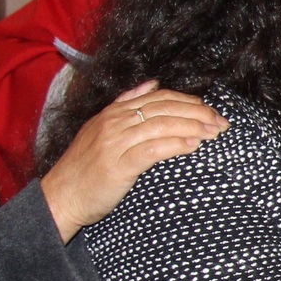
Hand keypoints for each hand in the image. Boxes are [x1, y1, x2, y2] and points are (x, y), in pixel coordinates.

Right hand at [41, 81, 227, 240]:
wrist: (59, 197)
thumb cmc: (84, 169)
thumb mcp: (101, 129)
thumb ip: (125, 104)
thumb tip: (152, 84)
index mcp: (114, 112)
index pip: (159, 98)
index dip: (189, 102)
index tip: (211, 111)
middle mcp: (115, 122)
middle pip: (165, 108)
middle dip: (198, 113)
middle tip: (222, 123)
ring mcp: (115, 142)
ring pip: (162, 125)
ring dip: (193, 127)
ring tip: (214, 133)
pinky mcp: (117, 165)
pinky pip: (152, 150)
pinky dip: (176, 145)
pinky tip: (193, 145)